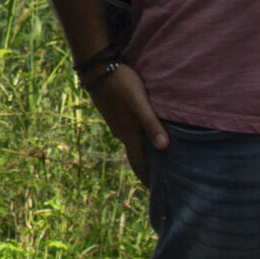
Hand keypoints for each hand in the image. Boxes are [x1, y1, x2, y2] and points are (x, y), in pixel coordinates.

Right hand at [85, 62, 168, 183]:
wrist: (95, 68)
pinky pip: (127, 132)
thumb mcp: (139, 102)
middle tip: (163, 176)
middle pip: (135, 155)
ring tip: (157, 155)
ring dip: (143, 151)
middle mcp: (120, 131)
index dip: (147, 178)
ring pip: (131, 143)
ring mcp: (115, 122)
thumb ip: (151, 124)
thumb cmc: (120, 82)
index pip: (138, 163)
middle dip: (147, 167)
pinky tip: (145, 133)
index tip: (156, 191)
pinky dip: (138, 139)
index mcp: (128, 133)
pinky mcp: (113, 113)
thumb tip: (164, 148)